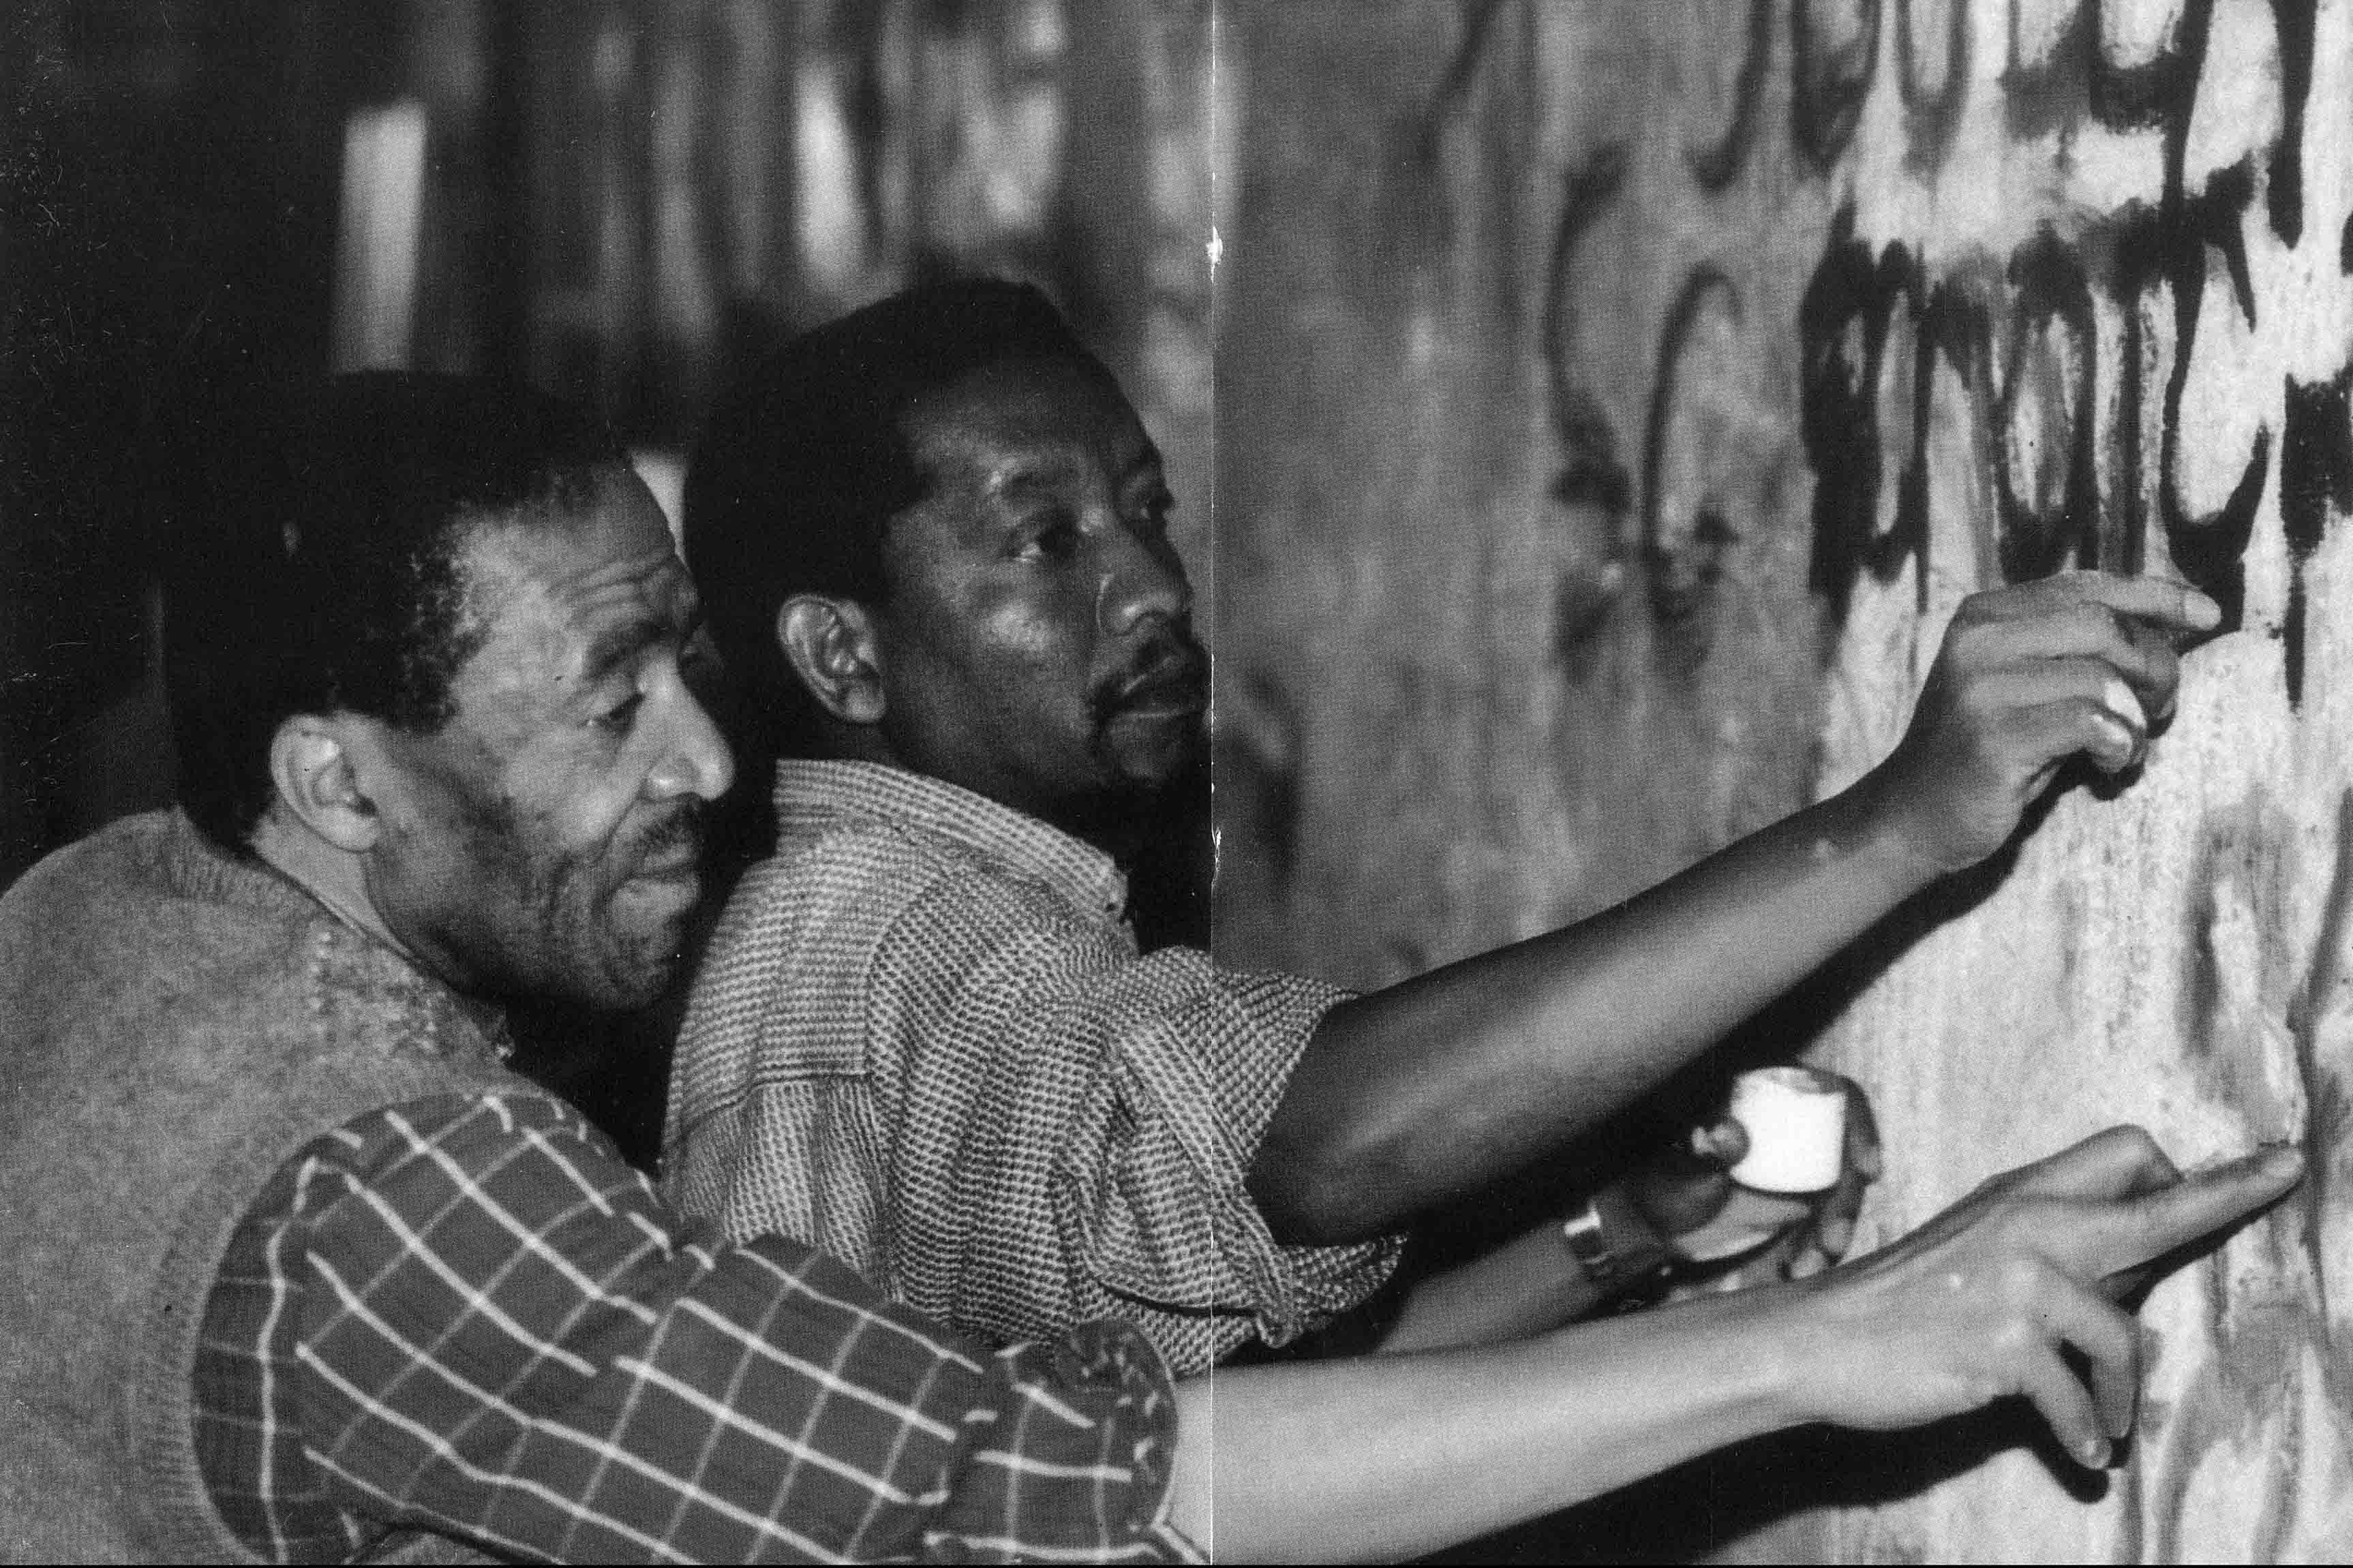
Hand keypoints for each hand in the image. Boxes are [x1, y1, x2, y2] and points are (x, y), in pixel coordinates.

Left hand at [1634, 1075, 1881, 1277]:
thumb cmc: (1661, 1187)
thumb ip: (1703, 1152)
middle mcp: (1788, 1126)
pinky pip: (1825, 1220)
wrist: (1653, 1228)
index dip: (1860, 1125)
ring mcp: (1795, 1164)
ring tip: (1808, 1266)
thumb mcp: (1682, 1170)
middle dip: (1846, 1201)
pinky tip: (1803, 1268)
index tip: (1866, 1170)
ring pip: (1840, 1191)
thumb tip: (1730, 1134)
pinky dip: (1820, 1246)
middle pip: (1844, 1153)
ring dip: (1834, 1229)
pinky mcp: (1796, 1200)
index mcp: (1765, 1097)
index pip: (1833, 1094)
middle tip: (1831, 1242)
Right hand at [1782, 1128, 2301, 1465]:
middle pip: (2155, 1207)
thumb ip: (2052, 1244)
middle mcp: (2026, 1225)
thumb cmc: (1901, 1299)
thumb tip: (2136, 1269)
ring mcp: (2015, 1284)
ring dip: (2123, 1394)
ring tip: (2107, 1425)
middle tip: (2290, 1171)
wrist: (1820, 1339)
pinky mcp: (2001, 1345)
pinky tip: (2081, 1454)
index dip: (2185, 1172)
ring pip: (2124, 1334)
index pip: (2123, 1153)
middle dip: (2230, 1194)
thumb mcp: (1976, 1244)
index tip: (2247, 1171)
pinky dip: (2084, 1434)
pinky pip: (2078, 1399)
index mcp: (2021, 1194)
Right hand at [1865, 573, 2219, 875]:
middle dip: (2154, 665)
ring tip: (2128, 744)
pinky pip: (2090, 723)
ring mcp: (1980, 688)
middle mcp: (1978, 640)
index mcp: (1986, 615)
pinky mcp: (1993, 738)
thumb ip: (2075, 647)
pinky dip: (2119, 745)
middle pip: (2104, 625)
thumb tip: (2172, 622)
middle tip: (2160, 706)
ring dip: (2137, 717)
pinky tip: (2107, 766)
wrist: (1914, 816)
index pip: (2088, 586)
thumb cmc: (1988, 750)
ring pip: (2102, 677)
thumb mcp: (2025, 682)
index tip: (2208, 615)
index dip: (2157, 596)